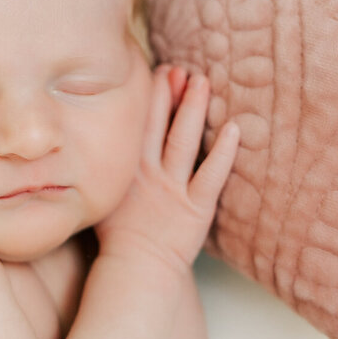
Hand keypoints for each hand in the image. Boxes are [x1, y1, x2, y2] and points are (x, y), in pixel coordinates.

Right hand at [95, 64, 239, 272]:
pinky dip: (222, 153)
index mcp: (127, 170)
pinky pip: (211, 176)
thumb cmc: (119, 237)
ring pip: (183, 142)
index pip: (139, 124)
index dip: (150, 95)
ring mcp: (173, 191)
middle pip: (160, 126)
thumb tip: (104, 138)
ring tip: (202, 82)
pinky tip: (233, 129)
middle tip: (180, 68)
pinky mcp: (196, 210)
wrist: (136, 271)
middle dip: (170, 94)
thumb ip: (108, 167)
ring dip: (192, 110)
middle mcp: (149, 175)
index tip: (158, 69)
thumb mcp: (105, 196)